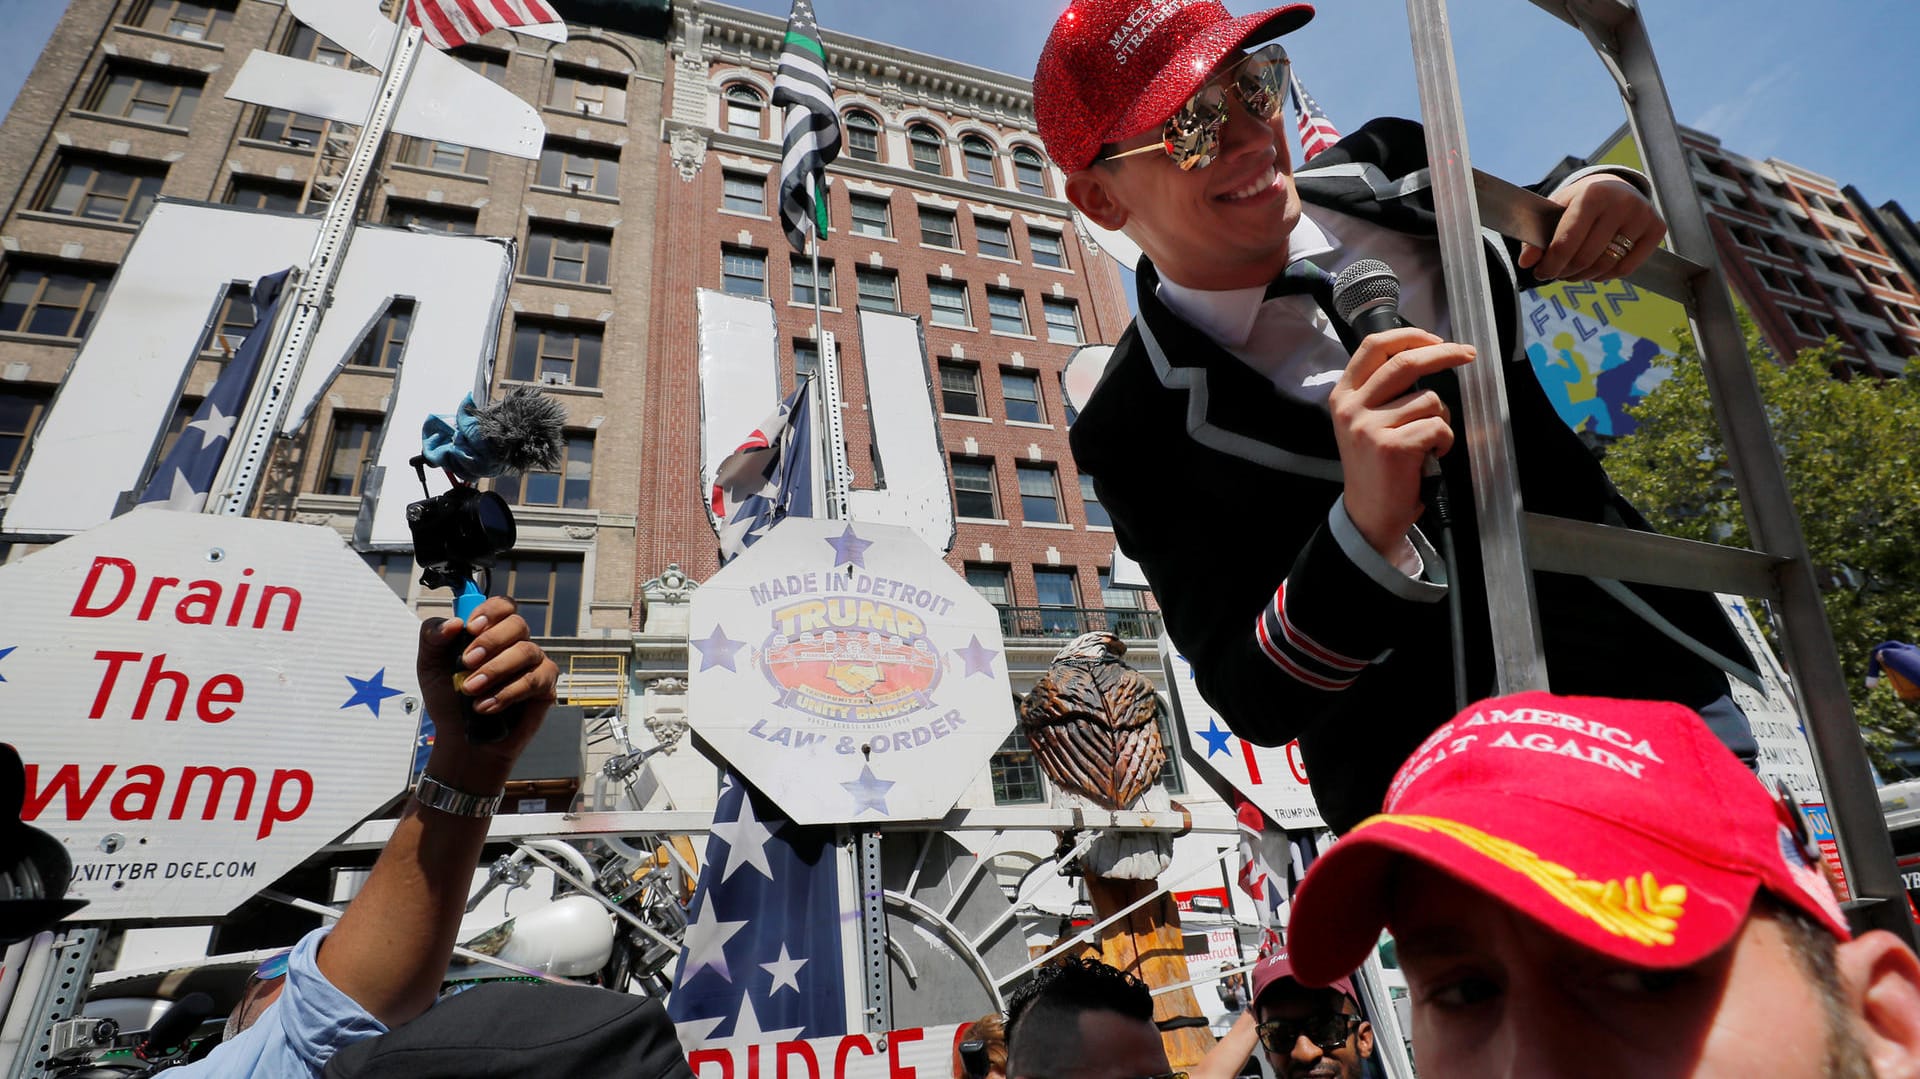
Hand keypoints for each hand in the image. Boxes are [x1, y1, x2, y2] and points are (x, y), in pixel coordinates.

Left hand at [415, 596, 557, 790]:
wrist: (461, 740)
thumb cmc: (449, 700)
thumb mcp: (428, 666)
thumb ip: (432, 637)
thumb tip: (454, 623)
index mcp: (490, 632)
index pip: (502, 606)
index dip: (490, 611)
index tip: (471, 628)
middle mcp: (515, 644)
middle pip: (517, 624)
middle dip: (490, 642)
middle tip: (466, 663)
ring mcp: (533, 664)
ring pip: (526, 650)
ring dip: (495, 670)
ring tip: (470, 691)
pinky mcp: (544, 687)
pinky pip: (535, 679)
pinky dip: (508, 692)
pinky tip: (487, 706)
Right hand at [1329, 327, 1474, 555]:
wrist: (1369, 514)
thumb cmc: (1376, 466)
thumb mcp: (1364, 421)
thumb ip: (1381, 391)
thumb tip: (1425, 356)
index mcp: (1344, 395)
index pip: (1373, 346)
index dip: (1409, 336)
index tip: (1435, 339)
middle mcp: (1352, 407)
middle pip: (1406, 363)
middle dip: (1445, 354)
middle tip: (1468, 354)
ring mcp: (1370, 426)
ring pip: (1430, 400)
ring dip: (1442, 419)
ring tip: (1428, 442)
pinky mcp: (1393, 446)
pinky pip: (1438, 427)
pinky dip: (1444, 441)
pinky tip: (1431, 456)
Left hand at [1518, 174, 1665, 281]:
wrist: (1616, 187)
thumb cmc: (1580, 202)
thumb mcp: (1555, 211)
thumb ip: (1536, 237)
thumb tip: (1527, 263)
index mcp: (1592, 194)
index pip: (1566, 242)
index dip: (1550, 264)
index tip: (1540, 273)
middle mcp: (1621, 203)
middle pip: (1586, 258)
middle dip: (1564, 272)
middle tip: (1556, 273)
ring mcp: (1642, 215)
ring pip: (1606, 266)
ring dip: (1584, 276)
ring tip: (1573, 272)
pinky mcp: (1657, 228)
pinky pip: (1627, 268)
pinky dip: (1607, 275)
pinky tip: (1596, 269)